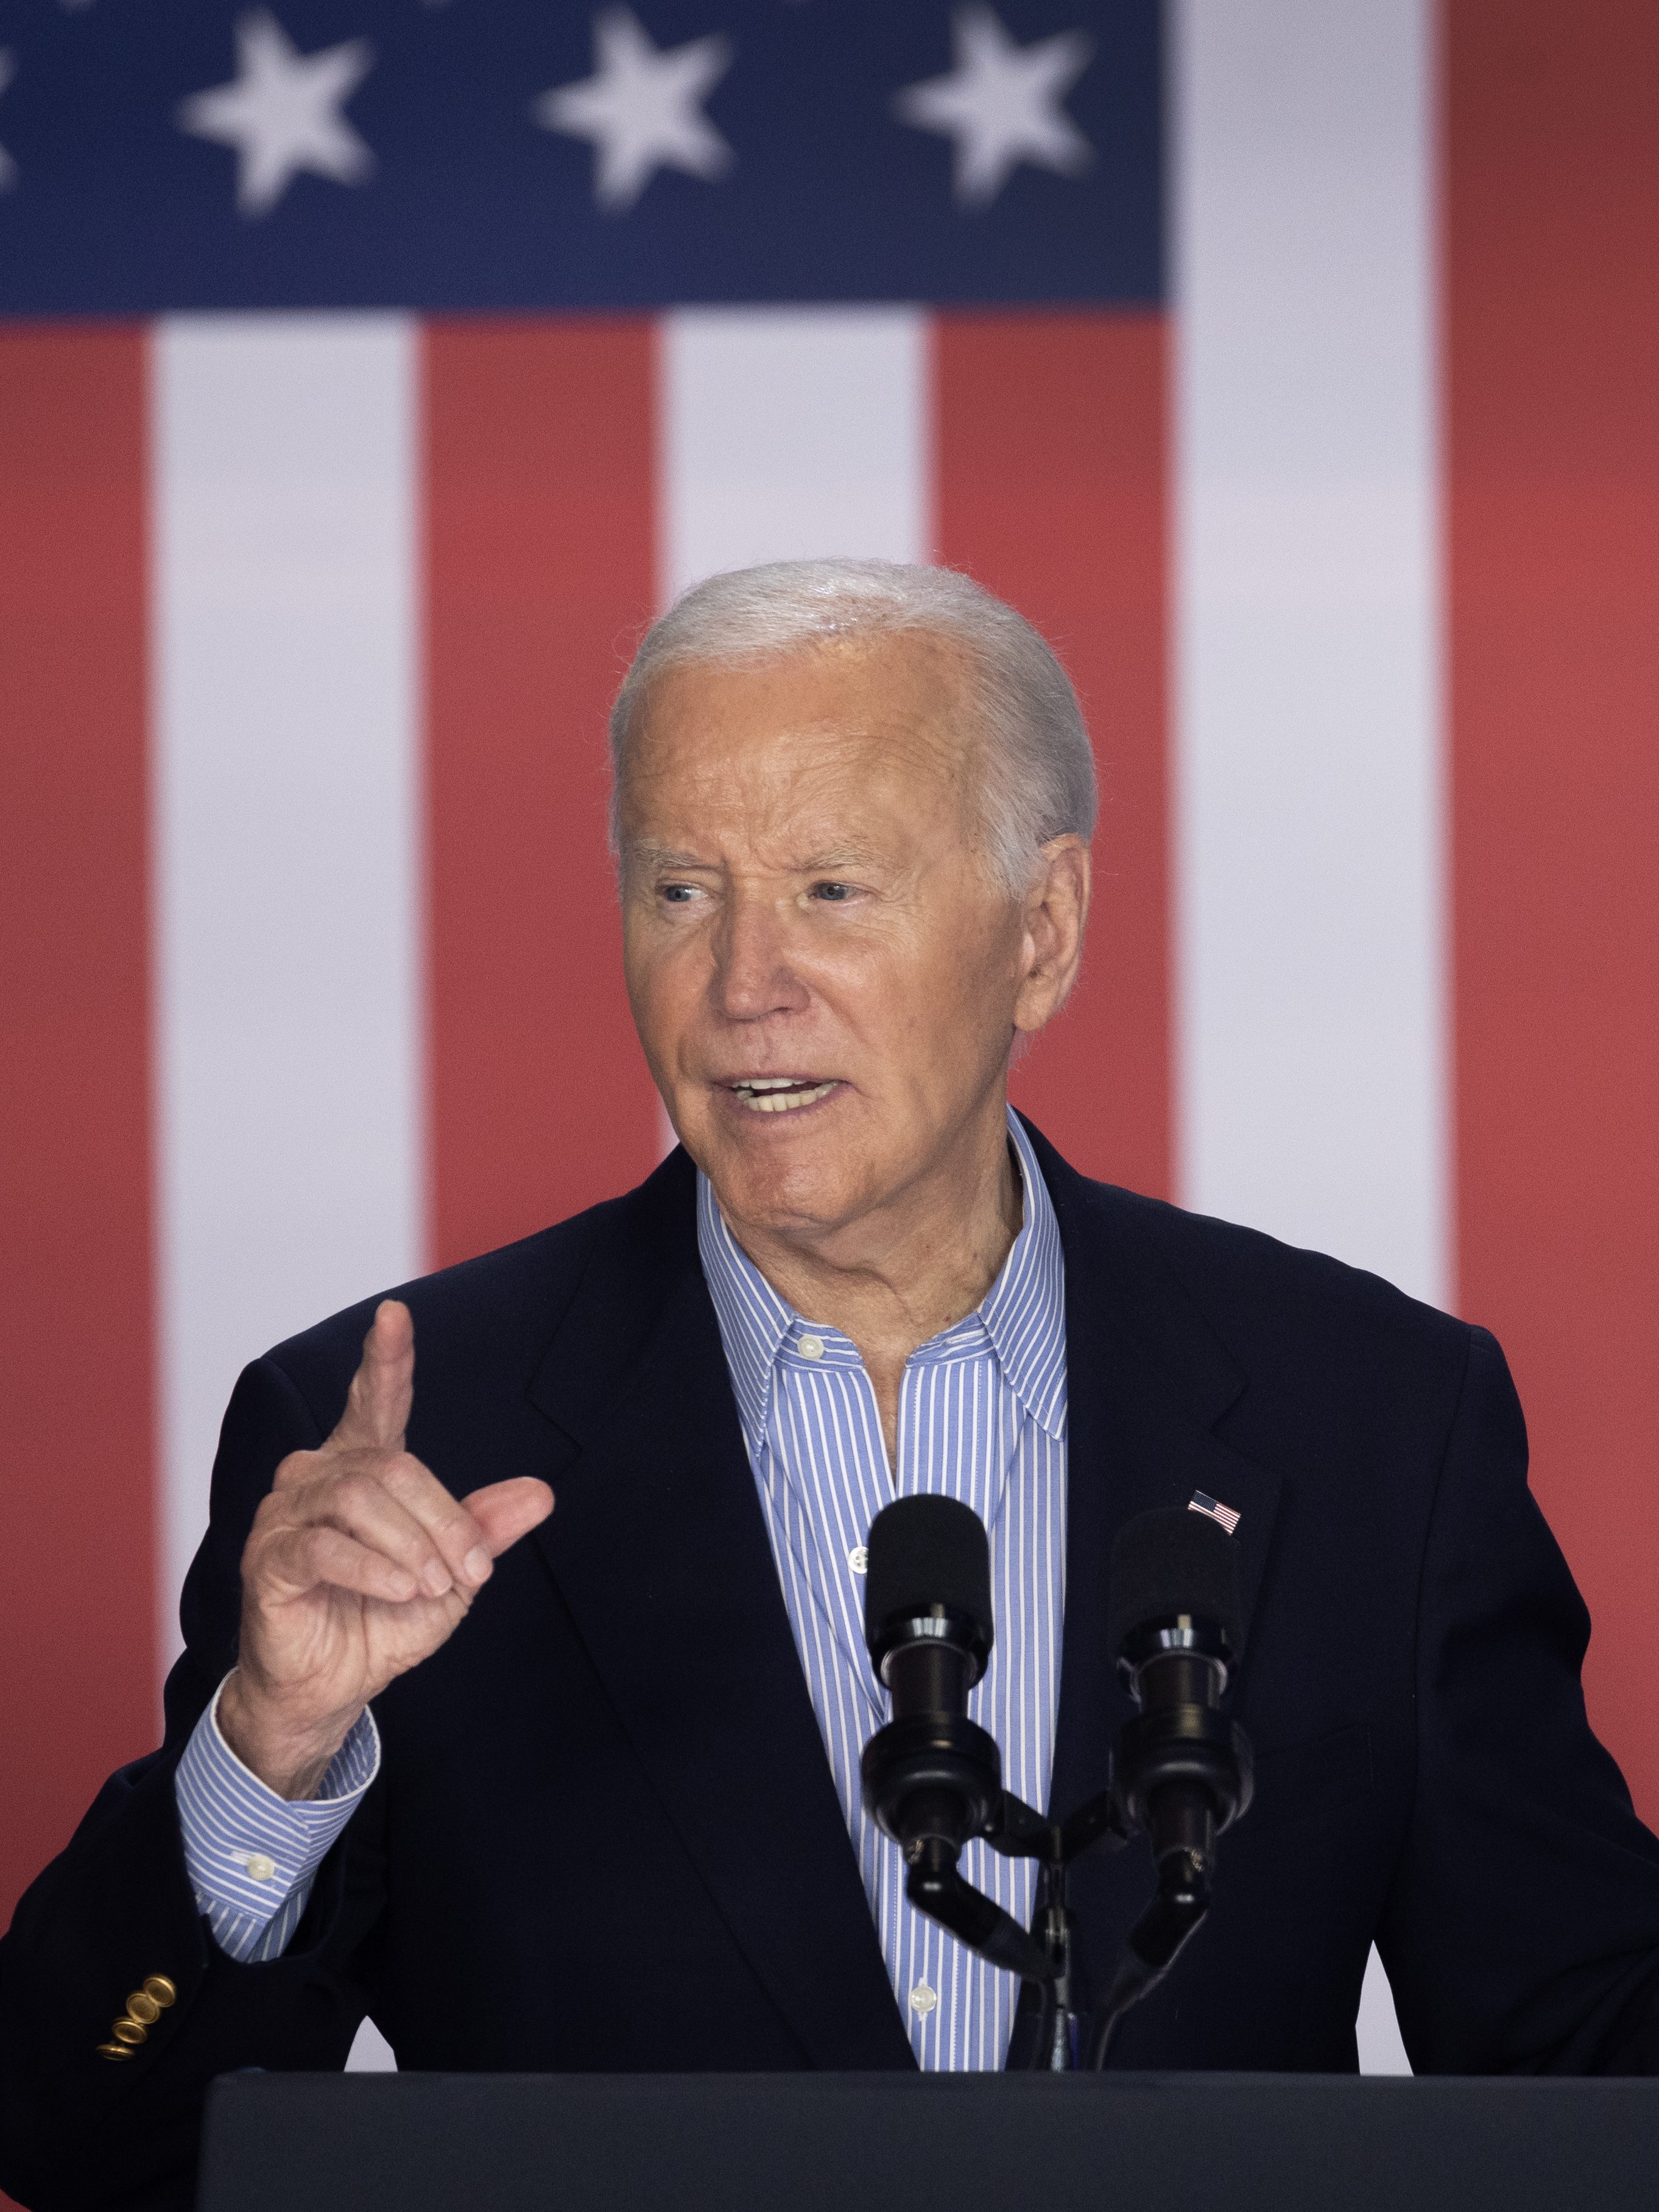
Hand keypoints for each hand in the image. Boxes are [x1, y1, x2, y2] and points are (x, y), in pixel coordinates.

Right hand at [218, 1299, 552, 1798]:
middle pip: (392, 1466)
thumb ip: (486, 1529)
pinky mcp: (267, 1557)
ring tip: (433, 1587)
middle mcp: (315, 1477)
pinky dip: (374, 1568)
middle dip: (443, 1520)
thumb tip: (542, 1493)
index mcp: (360, 1468)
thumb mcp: (451, 1575)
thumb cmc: (383, 1621)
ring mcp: (284, 1514)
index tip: (396, 1313)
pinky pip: (325, 1544)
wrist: (333, 1689)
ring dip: (412, 1546)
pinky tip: (402, 1591)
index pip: (374, 1400)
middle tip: (472, 1571)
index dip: (385, 1358)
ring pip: (360, 1498)